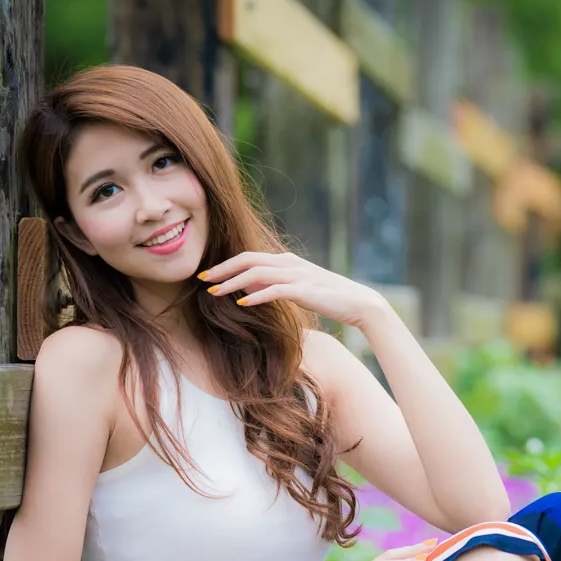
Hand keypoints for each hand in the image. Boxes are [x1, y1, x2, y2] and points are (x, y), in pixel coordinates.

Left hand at [199, 251, 388, 328]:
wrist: (359, 302)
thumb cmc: (329, 297)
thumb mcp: (298, 288)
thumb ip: (274, 284)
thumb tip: (248, 288)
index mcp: (287, 260)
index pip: (250, 256)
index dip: (226, 264)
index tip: (206, 274)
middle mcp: (290, 263)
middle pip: (248, 260)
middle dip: (222, 269)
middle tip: (201, 278)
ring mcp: (298, 276)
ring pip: (257, 274)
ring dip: (232, 283)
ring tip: (214, 292)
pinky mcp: (305, 291)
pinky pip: (275, 290)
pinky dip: (256, 296)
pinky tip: (242, 304)